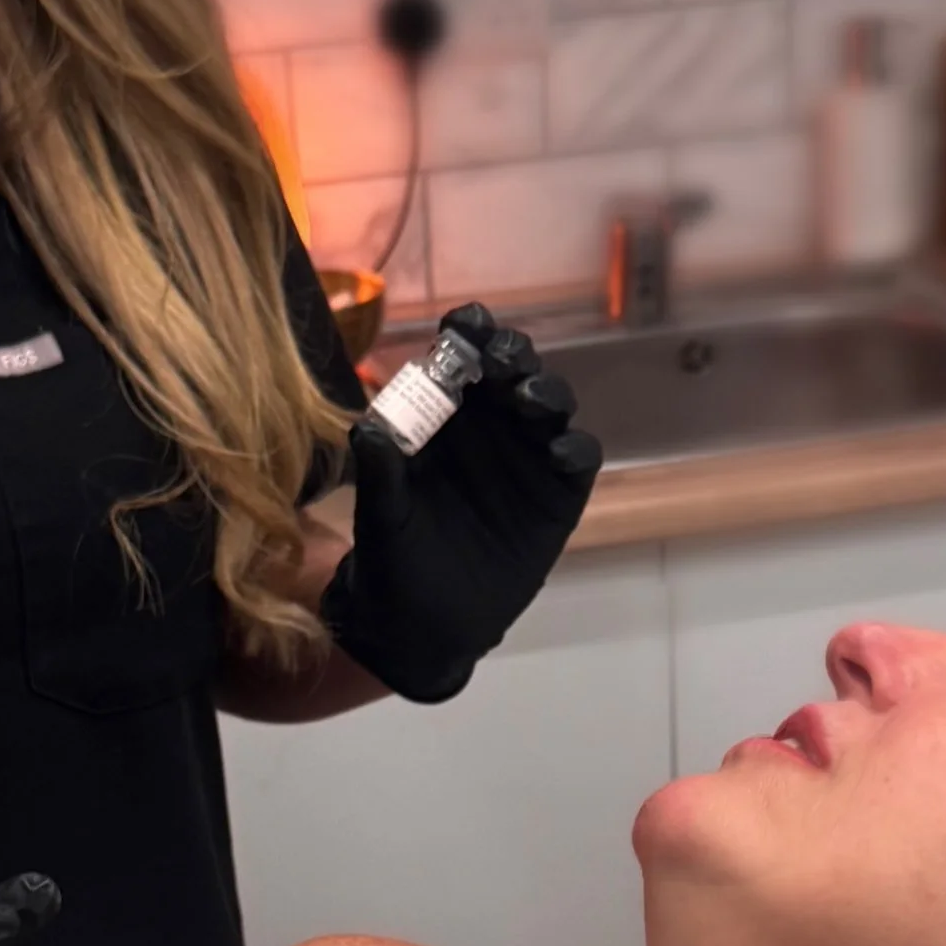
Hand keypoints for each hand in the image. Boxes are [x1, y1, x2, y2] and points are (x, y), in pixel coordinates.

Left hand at [319, 304, 602, 703]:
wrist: (424, 623)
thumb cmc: (396, 555)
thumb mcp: (381, 514)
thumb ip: (379, 471)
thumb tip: (368, 429)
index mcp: (446, 415)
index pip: (461, 357)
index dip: (468, 333)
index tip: (464, 322)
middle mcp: (492, 425)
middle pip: (513, 370)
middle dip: (511, 355)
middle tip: (501, 359)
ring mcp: (529, 456)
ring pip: (550, 405)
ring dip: (544, 393)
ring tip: (527, 399)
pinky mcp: (559, 495)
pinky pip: (577, 459)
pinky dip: (574, 449)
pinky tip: (559, 453)